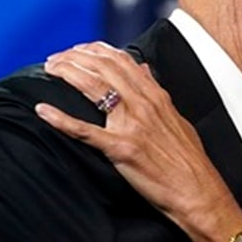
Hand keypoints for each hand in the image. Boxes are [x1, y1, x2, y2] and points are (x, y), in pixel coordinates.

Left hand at [37, 42, 241, 241]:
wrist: (199, 193)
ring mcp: (132, 125)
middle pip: (103, 68)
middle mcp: (144, 104)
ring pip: (94, 87)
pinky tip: (43, 110)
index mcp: (156, 97)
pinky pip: (85, 131)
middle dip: (74, 58)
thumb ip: (158, 93)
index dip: (95, 50)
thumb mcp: (177, 119)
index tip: (78, 49)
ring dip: (67, 74)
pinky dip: (61, 119)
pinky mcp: (121, 149)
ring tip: (49, 70)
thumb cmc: (190, 163)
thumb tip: (144, 71)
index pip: (122, 61)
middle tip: (54, 59)